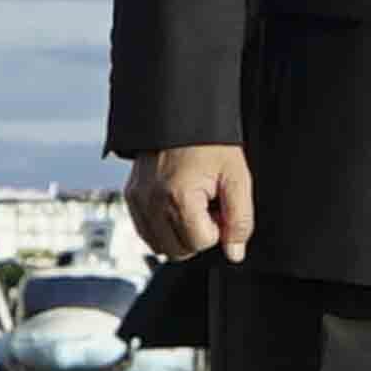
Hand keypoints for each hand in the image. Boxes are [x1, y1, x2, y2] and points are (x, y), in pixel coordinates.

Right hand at [126, 145, 255, 264]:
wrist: (182, 115)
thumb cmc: (211, 143)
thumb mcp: (237, 177)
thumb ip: (240, 219)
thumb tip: (235, 254)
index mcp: (179, 197)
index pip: (201, 242)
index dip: (218, 228)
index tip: (219, 204)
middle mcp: (152, 202)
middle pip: (178, 251)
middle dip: (197, 235)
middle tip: (208, 205)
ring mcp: (137, 200)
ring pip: (160, 247)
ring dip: (179, 234)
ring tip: (193, 204)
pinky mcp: (130, 197)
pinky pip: (146, 232)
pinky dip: (163, 228)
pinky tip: (177, 205)